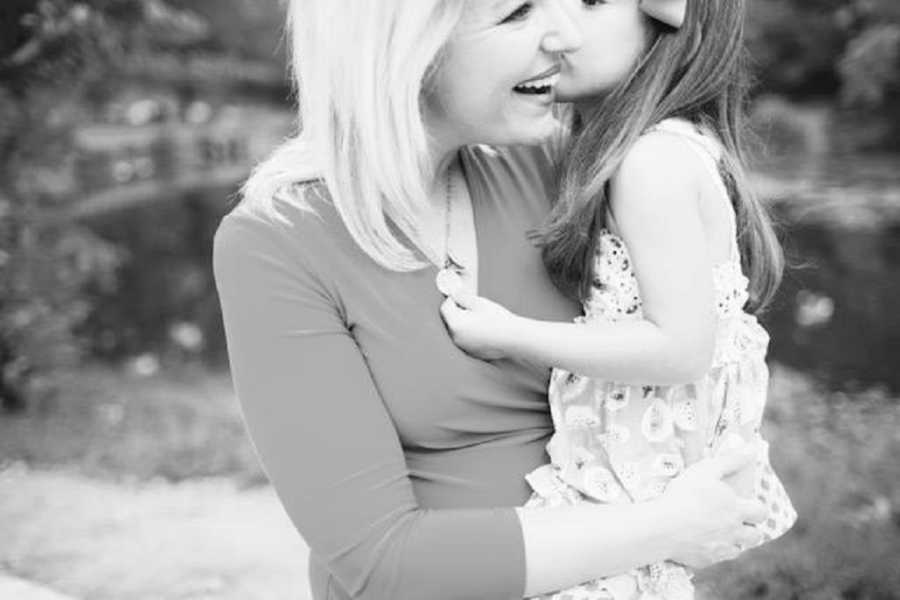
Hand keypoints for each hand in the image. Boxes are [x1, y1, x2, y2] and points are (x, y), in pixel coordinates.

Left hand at [440, 291, 519, 360]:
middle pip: (450, 320)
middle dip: (457, 311)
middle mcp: (456, 338)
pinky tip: (485, 329)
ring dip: (465, 322)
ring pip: (458, 331)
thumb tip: (455, 294)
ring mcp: (463, 347)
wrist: (514, 340)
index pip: (445, 308)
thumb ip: (463, 297)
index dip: (451, 299)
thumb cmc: (498, 321)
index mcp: (455, 324)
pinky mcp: (472, 353)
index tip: (459, 295)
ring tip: (481, 317)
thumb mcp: (480, 303)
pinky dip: (471, 333)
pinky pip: (467, 340)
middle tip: (470, 304)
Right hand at [661, 446, 766, 568]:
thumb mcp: (706, 470)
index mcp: (736, 509)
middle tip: (738, 522)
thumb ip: (730, 460)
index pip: (761, 512)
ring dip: (734, 542)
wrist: (662, 527)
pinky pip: (716, 558)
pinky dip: (713, 551)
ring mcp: (721, 549)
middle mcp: (734, 532)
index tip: (749, 505)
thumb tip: (752, 450)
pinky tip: (701, 542)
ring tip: (721, 533)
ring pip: (738, 550)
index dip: (758, 509)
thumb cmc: (684, 495)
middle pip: (755, 536)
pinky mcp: (706, 561)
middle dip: (751, 529)